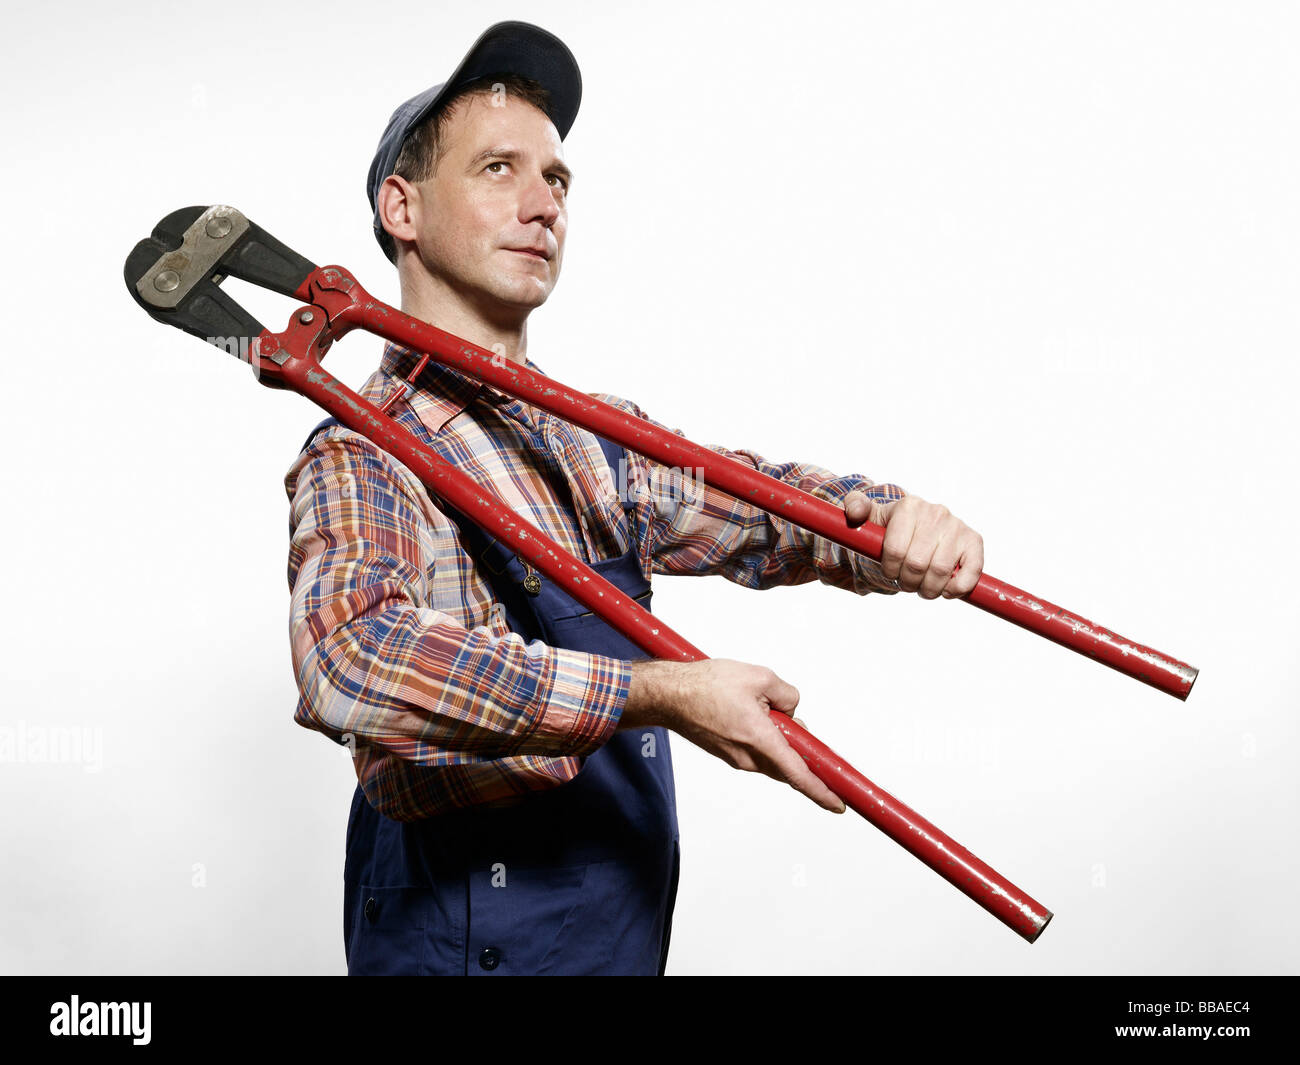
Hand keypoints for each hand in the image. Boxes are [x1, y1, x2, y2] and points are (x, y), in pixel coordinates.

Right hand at [619, 659, 845, 813]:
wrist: (668, 695)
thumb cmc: (706, 685)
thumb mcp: (759, 677)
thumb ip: (787, 695)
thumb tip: (791, 710)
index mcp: (760, 740)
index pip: (798, 774)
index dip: (821, 791)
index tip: (837, 804)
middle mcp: (748, 758)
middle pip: (787, 762)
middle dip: (794, 743)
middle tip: (785, 716)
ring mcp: (736, 759)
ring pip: (770, 754)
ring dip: (774, 735)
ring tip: (754, 703)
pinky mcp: (726, 754)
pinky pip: (755, 750)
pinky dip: (759, 735)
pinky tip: (744, 710)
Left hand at [844, 490, 983, 599]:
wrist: (916, 528)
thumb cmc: (890, 528)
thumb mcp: (868, 517)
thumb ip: (854, 507)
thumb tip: (854, 511)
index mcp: (909, 506)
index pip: (895, 550)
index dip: (890, 569)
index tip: (890, 571)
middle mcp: (936, 512)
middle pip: (917, 564)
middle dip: (907, 582)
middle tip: (906, 582)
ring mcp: (957, 526)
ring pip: (940, 571)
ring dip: (928, 589)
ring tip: (922, 587)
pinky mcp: (974, 541)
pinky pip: (971, 572)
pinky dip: (957, 588)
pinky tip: (945, 590)